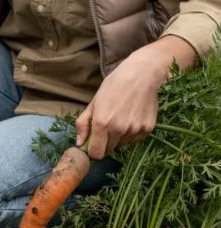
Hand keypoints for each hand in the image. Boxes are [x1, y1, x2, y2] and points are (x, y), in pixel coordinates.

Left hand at [75, 36, 195, 159]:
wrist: (142, 74)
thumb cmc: (114, 86)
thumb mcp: (93, 102)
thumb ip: (83, 124)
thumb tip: (79, 143)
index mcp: (102, 123)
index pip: (96, 153)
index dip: (93, 151)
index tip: (93, 144)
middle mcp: (118, 130)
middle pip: (108, 150)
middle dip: (105, 143)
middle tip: (107, 127)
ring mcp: (134, 130)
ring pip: (122, 144)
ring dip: (118, 137)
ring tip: (121, 118)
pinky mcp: (147, 129)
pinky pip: (134, 139)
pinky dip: (131, 134)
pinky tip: (131, 118)